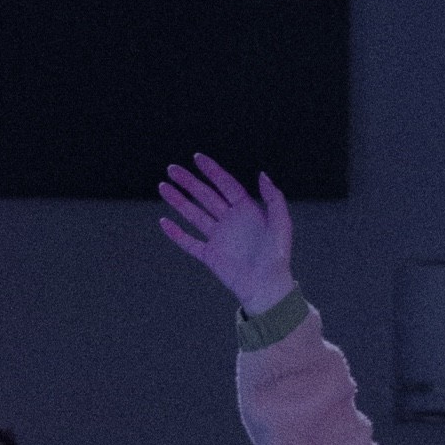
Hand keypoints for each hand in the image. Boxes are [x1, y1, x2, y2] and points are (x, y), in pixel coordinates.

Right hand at [156, 154, 295, 314]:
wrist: (266, 287)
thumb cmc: (277, 257)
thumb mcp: (281, 224)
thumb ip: (274, 198)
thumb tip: (261, 174)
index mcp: (246, 210)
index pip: (225, 184)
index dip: (212, 170)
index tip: (196, 158)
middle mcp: (229, 220)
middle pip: (205, 196)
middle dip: (188, 182)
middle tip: (171, 169)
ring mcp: (218, 238)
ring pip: (193, 214)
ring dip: (178, 201)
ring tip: (163, 187)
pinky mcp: (209, 255)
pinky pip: (189, 242)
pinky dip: (176, 233)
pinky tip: (163, 222)